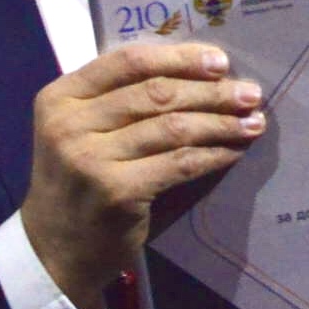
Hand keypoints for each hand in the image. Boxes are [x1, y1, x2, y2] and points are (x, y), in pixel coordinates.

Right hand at [22, 41, 265, 308]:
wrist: (55, 250)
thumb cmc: (80, 185)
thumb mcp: (83, 132)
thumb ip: (121, 102)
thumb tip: (200, 75)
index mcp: (61, 97)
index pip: (128, 61)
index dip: (180, 58)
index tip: (220, 61)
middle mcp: (69, 123)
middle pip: (156, 93)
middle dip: (211, 91)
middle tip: (250, 93)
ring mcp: (91, 159)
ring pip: (173, 127)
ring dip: (221, 123)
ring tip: (253, 122)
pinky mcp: (117, 192)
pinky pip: (180, 163)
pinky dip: (213, 154)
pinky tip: (234, 151)